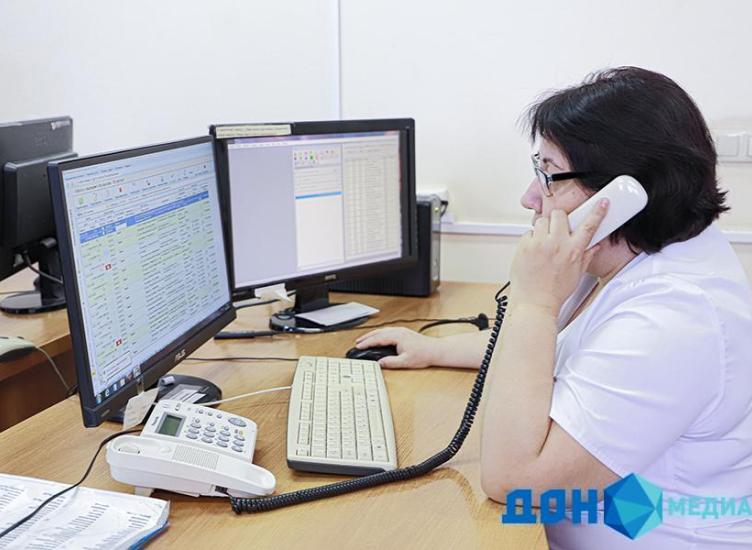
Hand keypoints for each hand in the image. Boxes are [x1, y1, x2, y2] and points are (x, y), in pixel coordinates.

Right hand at [354, 327, 439, 368]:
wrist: (436, 350)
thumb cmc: (424, 354)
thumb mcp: (405, 362)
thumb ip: (391, 362)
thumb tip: (379, 363)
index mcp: (397, 336)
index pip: (378, 339)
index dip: (367, 342)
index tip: (359, 346)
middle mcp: (398, 331)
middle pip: (379, 332)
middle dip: (367, 337)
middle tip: (358, 342)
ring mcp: (401, 330)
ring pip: (383, 330)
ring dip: (373, 335)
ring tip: (364, 339)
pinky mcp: (404, 332)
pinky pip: (388, 331)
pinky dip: (380, 334)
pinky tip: (378, 337)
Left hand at [510, 199, 608, 314]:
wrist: (534, 303)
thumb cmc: (554, 292)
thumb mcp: (577, 274)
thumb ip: (586, 256)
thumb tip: (595, 246)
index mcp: (573, 251)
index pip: (589, 226)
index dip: (597, 212)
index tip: (602, 202)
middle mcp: (556, 244)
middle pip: (560, 215)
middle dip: (559, 220)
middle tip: (557, 231)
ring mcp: (539, 244)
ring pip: (541, 221)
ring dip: (543, 228)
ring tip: (544, 243)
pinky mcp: (524, 246)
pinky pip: (528, 233)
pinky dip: (530, 239)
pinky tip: (533, 251)